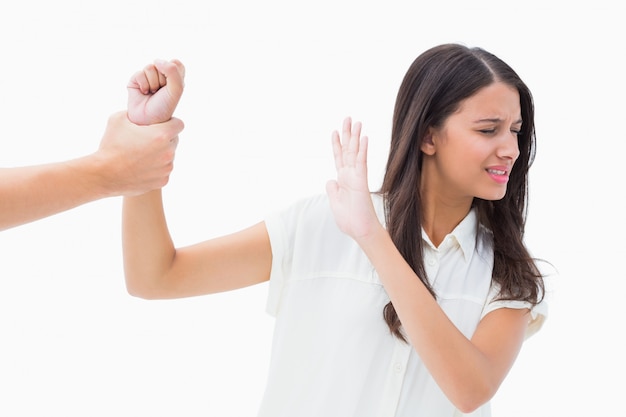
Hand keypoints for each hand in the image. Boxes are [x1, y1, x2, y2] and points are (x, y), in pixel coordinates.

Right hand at [96, 111, 183, 195]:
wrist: (103, 175)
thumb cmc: (110, 146)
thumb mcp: (119, 119)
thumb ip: (135, 114)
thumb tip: (141, 112)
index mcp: (161, 135)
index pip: (179, 124)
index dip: (170, 123)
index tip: (161, 125)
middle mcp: (168, 152)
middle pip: (174, 141)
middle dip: (164, 139)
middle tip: (147, 141)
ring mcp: (166, 168)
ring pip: (169, 157)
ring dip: (160, 154)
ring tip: (141, 156)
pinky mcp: (163, 181)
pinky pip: (163, 171)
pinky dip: (155, 169)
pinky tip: (141, 167)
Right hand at [127, 59, 184, 125]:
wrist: (148, 120)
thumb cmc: (164, 107)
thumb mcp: (176, 89)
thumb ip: (172, 71)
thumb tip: (156, 61)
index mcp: (174, 77)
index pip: (176, 63)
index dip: (173, 73)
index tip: (172, 87)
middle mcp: (161, 75)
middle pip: (162, 63)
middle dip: (162, 79)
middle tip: (160, 92)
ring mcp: (148, 77)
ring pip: (150, 67)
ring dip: (152, 83)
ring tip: (152, 93)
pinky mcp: (136, 79)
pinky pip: (139, 73)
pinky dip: (143, 84)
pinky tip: (144, 92)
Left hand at [326, 117, 380, 240]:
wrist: (360, 230)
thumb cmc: (349, 219)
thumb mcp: (334, 202)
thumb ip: (332, 189)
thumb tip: (330, 180)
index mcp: (343, 180)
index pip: (339, 157)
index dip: (337, 144)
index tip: (335, 131)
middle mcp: (350, 175)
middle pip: (348, 150)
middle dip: (347, 134)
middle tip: (348, 118)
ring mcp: (356, 177)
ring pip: (355, 153)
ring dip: (356, 137)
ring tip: (357, 122)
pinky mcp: (361, 181)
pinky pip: (361, 163)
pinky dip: (362, 150)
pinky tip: (363, 138)